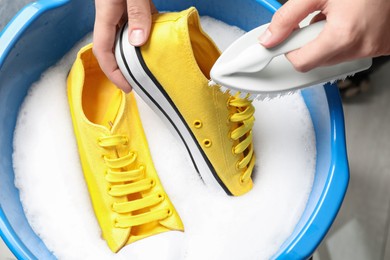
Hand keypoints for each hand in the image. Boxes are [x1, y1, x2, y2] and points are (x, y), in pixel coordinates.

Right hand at [93, 0, 156, 91]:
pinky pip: (140, 22)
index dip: (112, 72)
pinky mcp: (134, 1)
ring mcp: (122, 8)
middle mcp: (111, 13)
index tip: (127, 87)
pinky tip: (161, 41)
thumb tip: (138, 41)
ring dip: (137, 51)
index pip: (102, 50)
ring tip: (150, 66)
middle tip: (140, 81)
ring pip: (127, 36)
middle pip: (113, 47)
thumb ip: (136, 12)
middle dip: (124, 66)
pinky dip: (148, 33)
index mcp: (105, 13)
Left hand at [258, 0, 389, 71]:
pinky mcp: (383, 46)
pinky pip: (354, 51)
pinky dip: (346, 40)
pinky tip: (351, 22)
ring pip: (335, 57)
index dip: (289, 50)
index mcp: (343, 36)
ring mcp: (374, 48)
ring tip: (337, 16)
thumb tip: (268, 38)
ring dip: (328, 41)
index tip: (287, 39)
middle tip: (316, 18)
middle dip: (310, 42)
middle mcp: (361, 47)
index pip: (301, 63)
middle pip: (317, 61)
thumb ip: (287, 17)